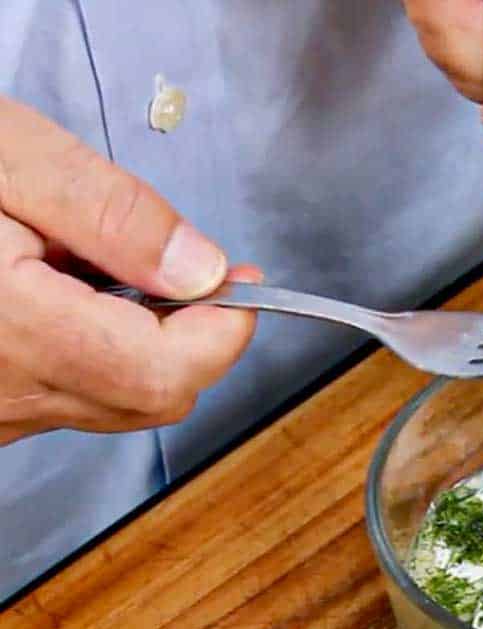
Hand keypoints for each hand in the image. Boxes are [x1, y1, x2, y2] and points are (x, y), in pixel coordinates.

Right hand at [0, 97, 258, 446]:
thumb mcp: (7, 157)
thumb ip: (114, 216)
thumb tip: (203, 270)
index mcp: (14, 332)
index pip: (168, 373)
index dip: (225, 331)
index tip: (243, 285)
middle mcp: (1, 393)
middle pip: (151, 399)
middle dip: (190, 337)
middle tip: (181, 270)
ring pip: (112, 402)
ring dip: (138, 344)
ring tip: (90, 265)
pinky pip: (64, 399)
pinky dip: (91, 354)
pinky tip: (56, 295)